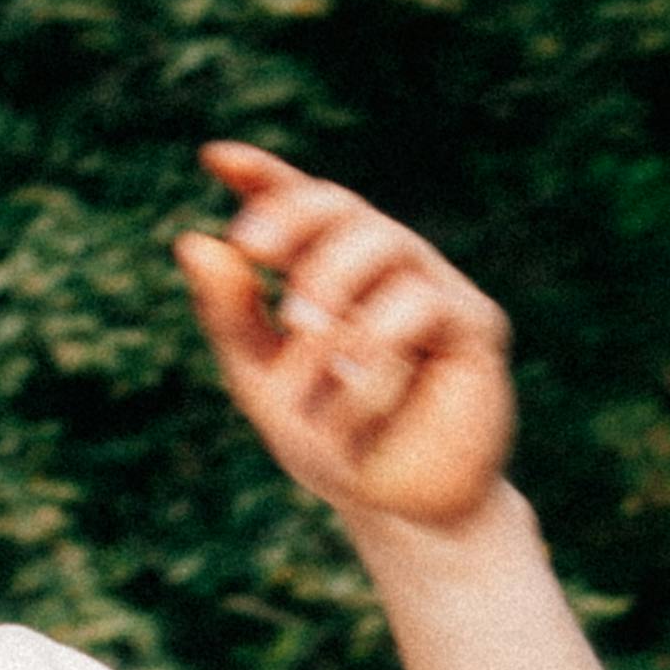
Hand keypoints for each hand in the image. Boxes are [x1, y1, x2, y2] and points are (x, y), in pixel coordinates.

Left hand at [176, 144, 516, 532]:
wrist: (399, 511)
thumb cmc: (333, 441)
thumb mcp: (261, 380)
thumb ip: (230, 315)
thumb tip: (192, 241)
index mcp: (333, 272)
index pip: (300, 204)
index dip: (263, 176)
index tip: (214, 158)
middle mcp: (387, 269)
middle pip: (344, 207)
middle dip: (294, 223)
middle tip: (254, 254)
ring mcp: (436, 290)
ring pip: (385, 244)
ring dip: (331, 292)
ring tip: (306, 346)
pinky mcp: (476, 326)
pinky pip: (419, 307)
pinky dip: (373, 354)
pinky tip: (351, 396)